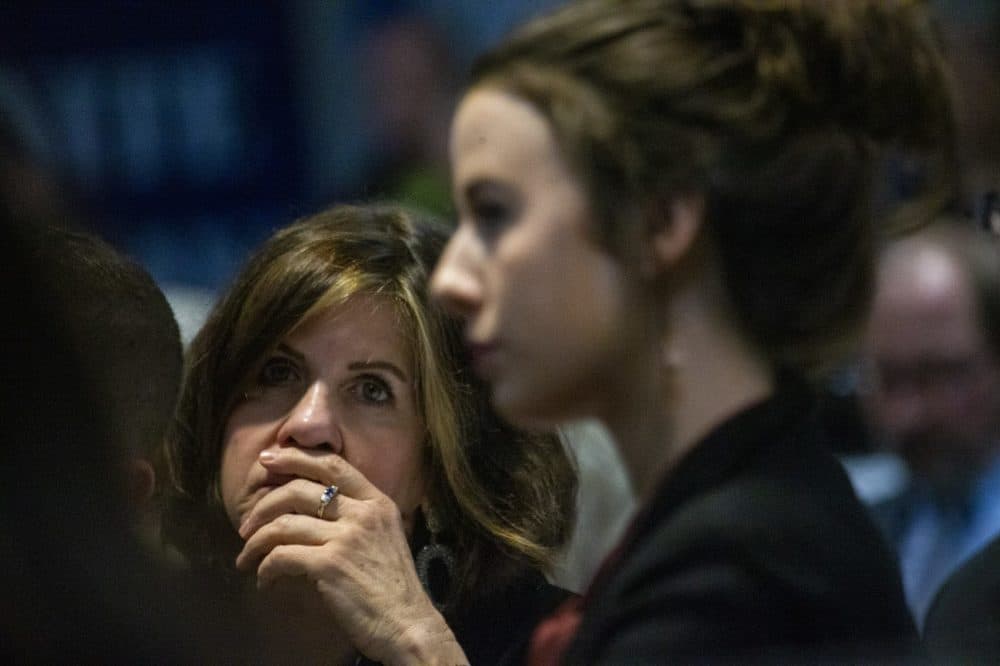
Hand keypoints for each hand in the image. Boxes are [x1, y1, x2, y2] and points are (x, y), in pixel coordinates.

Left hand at [235, 448, 467, 664]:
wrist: (408, 625)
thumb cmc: (392, 587)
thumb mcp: (384, 537)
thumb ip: (356, 516)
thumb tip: (311, 507)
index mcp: (377, 502)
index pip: (332, 464)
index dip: (295, 457)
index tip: (267, 460)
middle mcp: (363, 513)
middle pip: (298, 490)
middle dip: (263, 505)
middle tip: (245, 525)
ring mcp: (346, 537)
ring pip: (283, 524)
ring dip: (256, 542)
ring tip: (246, 557)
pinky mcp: (330, 565)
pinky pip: (281, 556)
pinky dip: (265, 568)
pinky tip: (265, 581)